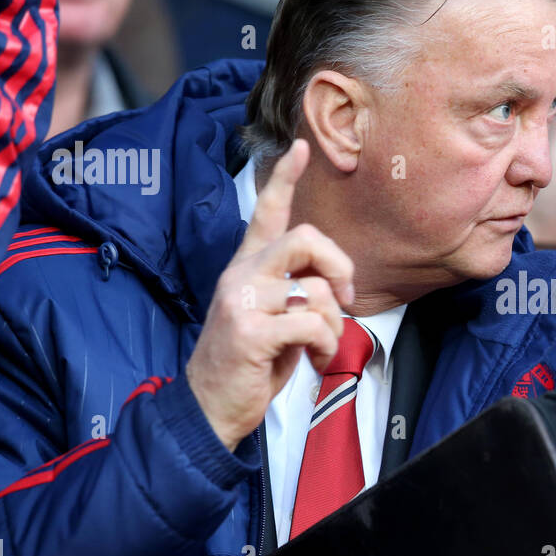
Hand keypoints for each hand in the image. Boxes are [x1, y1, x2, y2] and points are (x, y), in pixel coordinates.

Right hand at [184, 140, 354, 451]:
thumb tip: (335, 286)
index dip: (285, 178)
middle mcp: (242, 276)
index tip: (302, 148)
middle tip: (347, 298)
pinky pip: (311, 324)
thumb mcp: (272, 318)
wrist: (208, 407)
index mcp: (246, 268)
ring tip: (320, 347)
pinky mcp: (251, 331)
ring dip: (333, 326)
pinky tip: (313, 360)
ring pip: (317, 291)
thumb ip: (296, 291)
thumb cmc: (247, 364)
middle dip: (341, 266)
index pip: (265, 212)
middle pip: (306, 239)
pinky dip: (324, 345)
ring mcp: (244, 301)